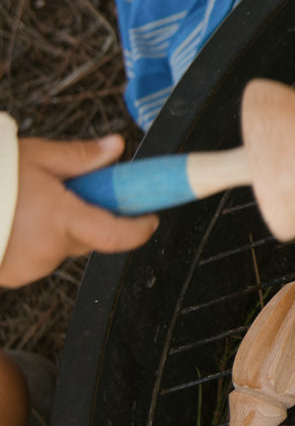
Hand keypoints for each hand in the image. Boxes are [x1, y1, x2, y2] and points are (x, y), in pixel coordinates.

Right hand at [0, 134, 158, 286]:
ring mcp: (26, 268)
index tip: (150, 219)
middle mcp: (48, 250)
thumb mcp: (34, 156)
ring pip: (58, 249)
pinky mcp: (8, 277)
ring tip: (21, 204)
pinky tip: (8, 221)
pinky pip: (32, 258)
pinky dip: (29, 241)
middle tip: (62, 193)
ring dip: (53, 230)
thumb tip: (116, 148)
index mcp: (61, 219)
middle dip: (84, 217)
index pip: (118, 235)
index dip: (140, 229)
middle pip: (86, 238)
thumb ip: (79, 158)